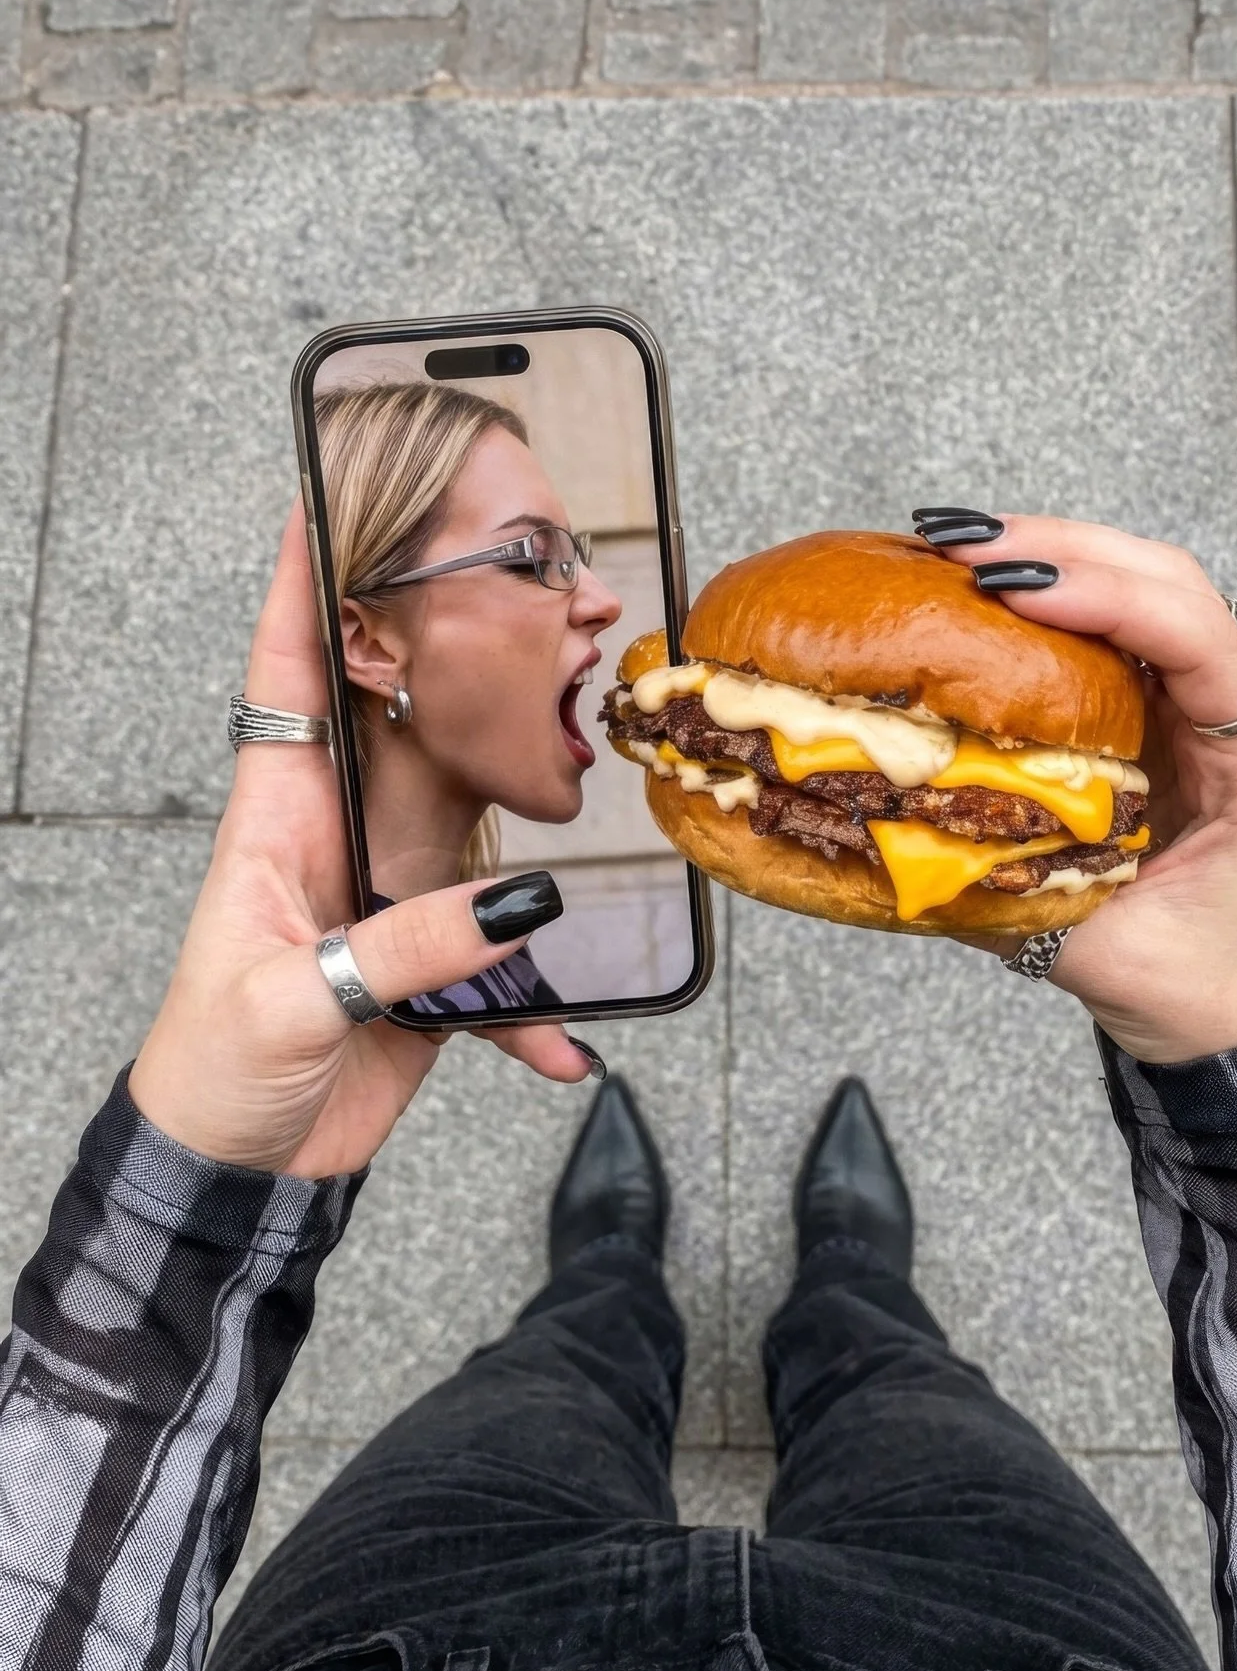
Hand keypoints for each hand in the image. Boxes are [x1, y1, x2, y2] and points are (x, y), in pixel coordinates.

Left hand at [130, 505, 590, 1177]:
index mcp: (278, 817)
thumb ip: (407, 950)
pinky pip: (502, 960)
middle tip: (528, 598)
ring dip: (529, 798)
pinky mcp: (431, 964)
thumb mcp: (291, 999)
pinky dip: (539, 997)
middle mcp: (339, 836)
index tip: (329, 497)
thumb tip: (515, 905)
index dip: (302, 584)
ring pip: (471, 817)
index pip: (289, 672)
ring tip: (588, 756)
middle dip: (461, 656)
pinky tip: (569, 1038)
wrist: (238, 1172)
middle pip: (405, 719)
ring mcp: (390, 895)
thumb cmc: (214, 1068)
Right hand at [931, 516, 1236, 1063]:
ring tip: (958, 548)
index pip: (1203, 642)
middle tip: (961, 544)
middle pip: (1169, 583)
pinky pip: (1112, 628)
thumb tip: (892, 838)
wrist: (1234, 1018)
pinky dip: (1050, 595)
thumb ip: (1007, 893)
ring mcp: (1198, 707)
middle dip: (1064, 550)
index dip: (1112, 602)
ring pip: (1142, 587)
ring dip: (1053, 555)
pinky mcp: (1158, 711)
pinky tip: (982, 587)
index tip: (1019, 591)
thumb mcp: (1101, 952)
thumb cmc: (1195, 988)